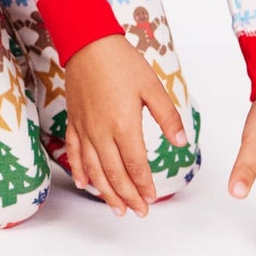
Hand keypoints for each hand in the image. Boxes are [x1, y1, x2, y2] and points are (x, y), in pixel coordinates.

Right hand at [63, 33, 189, 216]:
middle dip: (127, 196)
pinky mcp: (73, 120)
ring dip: (105, 192)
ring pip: (93, 169)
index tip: (152, 198)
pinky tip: (85, 184)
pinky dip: (79, 170)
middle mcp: (101, 131)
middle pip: (114, 173)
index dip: (144, 185)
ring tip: (117, 209)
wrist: (88, 42)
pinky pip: (74, 152)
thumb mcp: (152, 87)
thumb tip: (182, 143)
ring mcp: (85, 127)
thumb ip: (168, 118)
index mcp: (123, 124)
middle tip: (139, 212)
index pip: (135, 165)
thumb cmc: (122, 62)